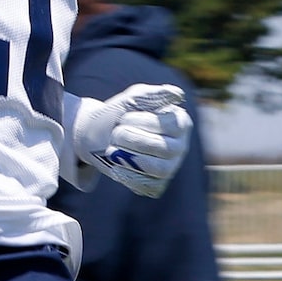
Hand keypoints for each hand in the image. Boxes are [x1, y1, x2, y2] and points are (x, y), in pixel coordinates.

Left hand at [71, 83, 193, 196]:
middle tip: (115, 134)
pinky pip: (149, 186)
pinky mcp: (156, 184)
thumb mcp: (134, 98)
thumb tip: (177, 94)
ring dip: (132, 159)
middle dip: (135, 141)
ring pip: (160, 169)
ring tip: (111, 150)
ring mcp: (170, 167)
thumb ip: (154, 94)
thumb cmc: (122, 113)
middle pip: (165, 149)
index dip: (145, 123)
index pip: (171, 126)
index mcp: (180, 123)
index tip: (124, 118)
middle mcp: (180, 147)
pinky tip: (116, 166)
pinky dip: (129, 177)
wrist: (100, 135)